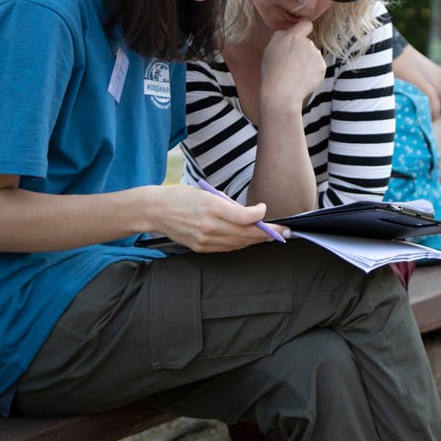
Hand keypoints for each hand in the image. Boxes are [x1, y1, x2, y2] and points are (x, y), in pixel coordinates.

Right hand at [149, 185, 284, 252]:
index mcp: (211, 207)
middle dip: (268, 233)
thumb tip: (249, 214)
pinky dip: (241, 244)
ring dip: (257, 240)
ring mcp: (205, 240)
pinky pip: (227, 248)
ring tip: (272, 236)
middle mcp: (209, 226)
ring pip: (239, 243)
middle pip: (246, 233)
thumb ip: (228, 204)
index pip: (244, 216)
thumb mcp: (206, 192)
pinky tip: (250, 240)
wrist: (155, 211)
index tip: (264, 209)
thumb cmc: (181, 196)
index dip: (260, 215)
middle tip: (284, 231)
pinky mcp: (201, 248)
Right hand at [260, 20, 325, 106]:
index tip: (302, 36)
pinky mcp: (322, 67)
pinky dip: (312, 73)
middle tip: (290, 65)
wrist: (281, 93)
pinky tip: (302, 79)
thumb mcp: (270, 48)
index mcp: (293, 37)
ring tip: (295, 74)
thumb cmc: (273, 72)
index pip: (306, 25)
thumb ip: (282, 35)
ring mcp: (316, 55)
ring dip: (307, 63)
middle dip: (302, 52)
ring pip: (313, 56)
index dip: (304, 30)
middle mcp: (307, 43)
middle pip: (307, 44)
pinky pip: (318, 67)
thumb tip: (291, 30)